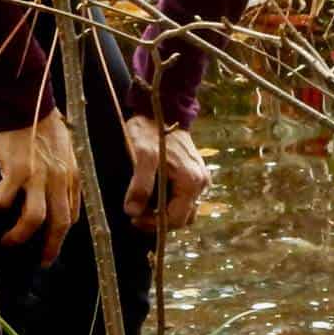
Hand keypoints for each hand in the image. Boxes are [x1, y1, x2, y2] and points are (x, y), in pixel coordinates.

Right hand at [0, 111, 81, 264]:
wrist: (26, 103)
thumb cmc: (41, 125)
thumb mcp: (63, 151)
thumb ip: (61, 175)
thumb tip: (54, 197)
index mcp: (71, 175)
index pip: (73, 213)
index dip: (62, 233)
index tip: (52, 245)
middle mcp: (59, 178)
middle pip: (60, 222)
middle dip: (50, 247)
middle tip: (40, 261)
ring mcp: (39, 175)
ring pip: (34, 218)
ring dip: (19, 235)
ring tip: (6, 241)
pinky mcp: (17, 170)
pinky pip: (4, 200)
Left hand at [122, 116, 210, 233]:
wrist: (162, 111)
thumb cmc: (152, 132)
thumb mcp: (143, 157)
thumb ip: (140, 186)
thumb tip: (133, 212)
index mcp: (191, 182)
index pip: (176, 219)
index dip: (154, 224)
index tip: (134, 219)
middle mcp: (201, 184)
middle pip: (182, 218)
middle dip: (159, 220)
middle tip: (137, 213)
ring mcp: (200, 180)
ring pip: (185, 209)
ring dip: (165, 213)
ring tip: (144, 205)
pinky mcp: (195, 175)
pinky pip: (185, 198)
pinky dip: (170, 201)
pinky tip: (154, 193)